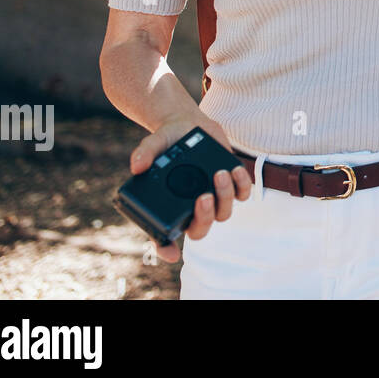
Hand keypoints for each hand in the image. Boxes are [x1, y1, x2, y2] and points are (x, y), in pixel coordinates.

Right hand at [129, 110, 251, 262]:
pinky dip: (241, 185)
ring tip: (219, 174)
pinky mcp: (230, 184)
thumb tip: (137, 166)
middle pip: (201, 228)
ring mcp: (213, 198)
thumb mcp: (153, 144)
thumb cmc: (167, 141)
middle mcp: (191, 208)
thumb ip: (144, 153)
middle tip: (203, 197)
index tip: (170, 253)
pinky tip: (235, 170)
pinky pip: (241, 193)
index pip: (165, 236)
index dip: (166, 249)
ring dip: (225, 197)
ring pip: (224, 212)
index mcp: (169, 206)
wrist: (188, 124)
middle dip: (205, 217)